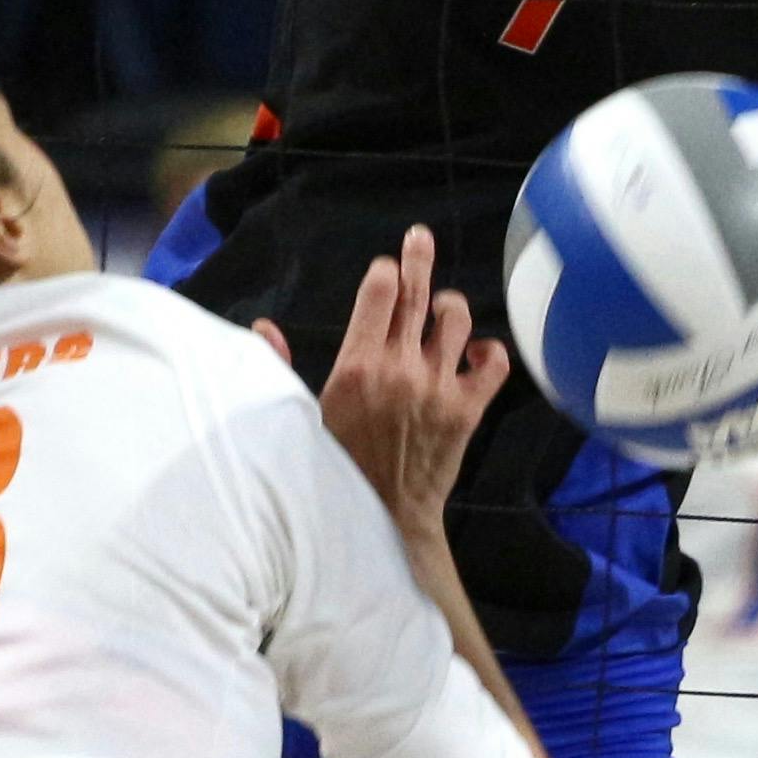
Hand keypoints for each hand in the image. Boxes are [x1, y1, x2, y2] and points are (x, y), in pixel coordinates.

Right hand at [259, 225, 511, 543]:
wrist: (383, 519)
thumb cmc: (337, 467)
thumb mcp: (302, 417)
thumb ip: (283, 367)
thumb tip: (263, 326)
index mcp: (357, 366)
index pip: (379, 292)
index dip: (384, 273)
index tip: (384, 270)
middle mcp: (401, 369)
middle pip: (417, 292)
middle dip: (418, 257)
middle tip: (419, 238)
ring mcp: (439, 388)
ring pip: (457, 318)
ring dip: (448, 307)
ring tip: (440, 311)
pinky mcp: (468, 410)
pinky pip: (494, 363)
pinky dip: (488, 351)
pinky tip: (473, 352)